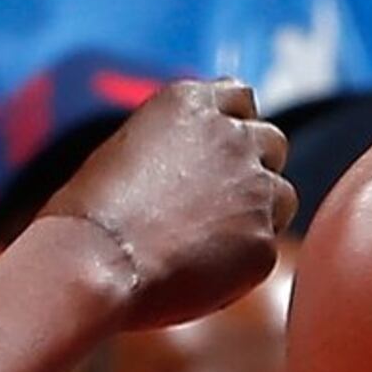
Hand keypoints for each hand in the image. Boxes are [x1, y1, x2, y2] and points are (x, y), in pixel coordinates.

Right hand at [44, 80, 295, 330]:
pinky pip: (266, 246)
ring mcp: (255, 186)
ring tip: (209, 241)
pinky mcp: (263, 239)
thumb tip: (195, 169)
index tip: (220, 153)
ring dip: (258, 212)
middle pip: (272, 142)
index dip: (233, 127)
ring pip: (282, 195)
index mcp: (191, 103)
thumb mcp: (126, 152)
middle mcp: (232, 135)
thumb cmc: (89, 217)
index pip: (240, 98)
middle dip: (255, 167)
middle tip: (220, 203)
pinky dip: (243, 259)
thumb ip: (175, 147)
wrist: (93, 262)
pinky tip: (202, 272)